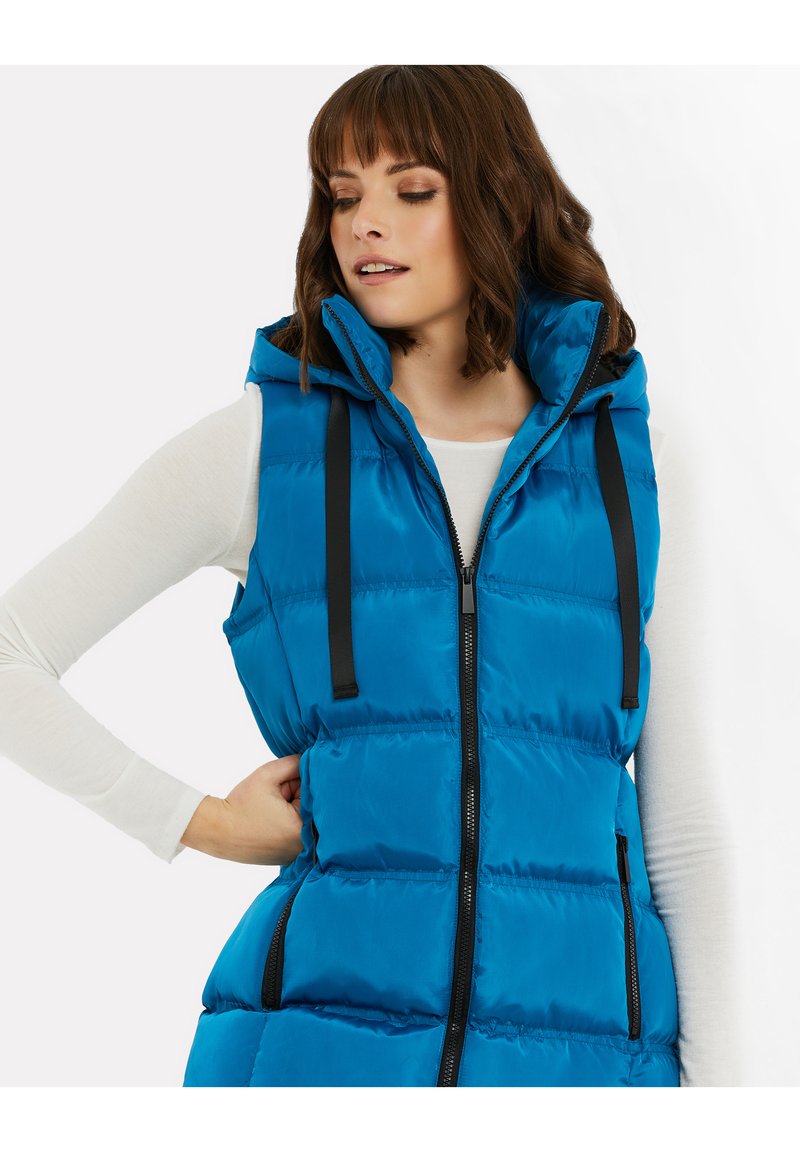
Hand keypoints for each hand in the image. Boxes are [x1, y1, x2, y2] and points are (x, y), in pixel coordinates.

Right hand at [180, 753, 304, 864]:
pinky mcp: (288, 857)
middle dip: (296, 796)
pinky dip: (287, 824)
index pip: (314, 793)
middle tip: (272, 799)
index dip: (296, 783)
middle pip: (312, 808)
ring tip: (269, 812)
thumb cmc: (241, 804)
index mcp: (302, 828)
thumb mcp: (268, 774)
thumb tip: (312, 759)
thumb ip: (294, 763)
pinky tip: (269, 822)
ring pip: (304, 820)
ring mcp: (296, 854)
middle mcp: (304, 846)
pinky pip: (296, 833)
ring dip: (292, 810)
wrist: (217, 831)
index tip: (279, 786)